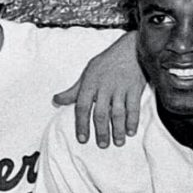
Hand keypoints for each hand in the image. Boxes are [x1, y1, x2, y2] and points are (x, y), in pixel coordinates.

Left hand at [52, 31, 143, 147]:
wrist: (133, 48)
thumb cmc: (108, 61)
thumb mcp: (88, 72)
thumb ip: (74, 90)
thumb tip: (56, 100)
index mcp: (90, 83)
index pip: (82, 107)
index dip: (81, 124)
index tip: (82, 139)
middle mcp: (105, 86)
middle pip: (100, 114)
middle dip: (101, 132)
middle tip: (102, 145)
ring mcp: (121, 88)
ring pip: (118, 113)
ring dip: (117, 130)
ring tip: (117, 142)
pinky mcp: (135, 88)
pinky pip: (133, 107)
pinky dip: (132, 121)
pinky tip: (130, 132)